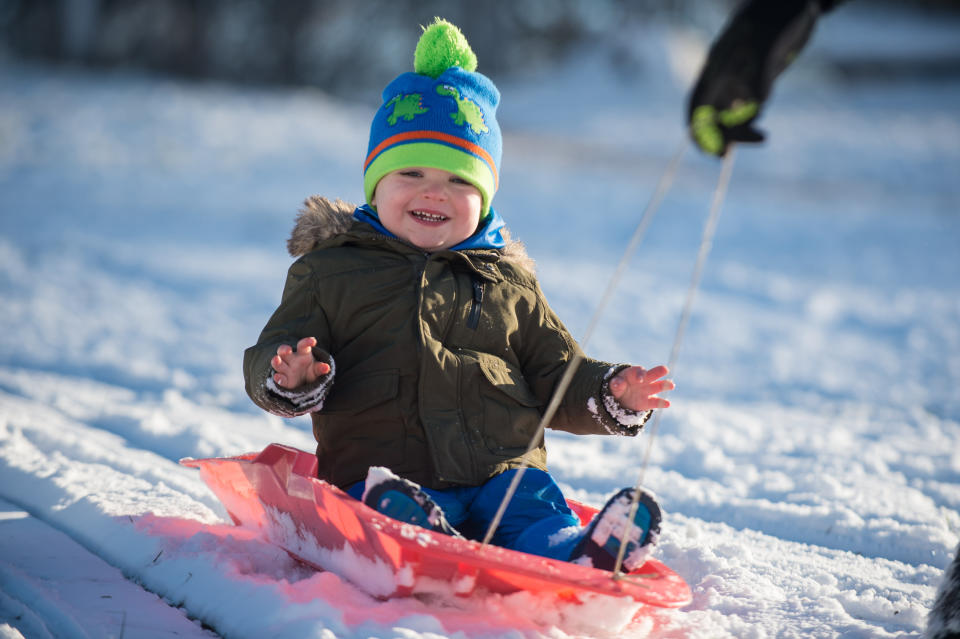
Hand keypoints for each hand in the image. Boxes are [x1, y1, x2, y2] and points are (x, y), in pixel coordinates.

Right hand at [271, 337, 330, 388]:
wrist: (304, 383)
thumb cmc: (310, 372)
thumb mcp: (316, 370)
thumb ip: (320, 368)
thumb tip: (327, 367)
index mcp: (302, 354)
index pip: (302, 345)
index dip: (306, 342)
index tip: (313, 341)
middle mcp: (291, 359)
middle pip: (283, 350)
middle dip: (284, 349)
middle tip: (288, 350)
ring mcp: (285, 369)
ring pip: (277, 363)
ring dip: (276, 361)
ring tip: (276, 360)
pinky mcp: (284, 380)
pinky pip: (279, 378)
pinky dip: (278, 378)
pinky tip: (278, 377)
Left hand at [608, 365, 673, 410]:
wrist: (620, 398)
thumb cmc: (618, 386)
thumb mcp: (614, 385)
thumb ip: (616, 384)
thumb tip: (617, 383)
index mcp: (634, 373)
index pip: (639, 371)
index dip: (640, 374)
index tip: (640, 380)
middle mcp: (644, 380)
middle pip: (652, 374)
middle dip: (658, 372)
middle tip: (665, 369)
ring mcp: (648, 391)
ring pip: (658, 386)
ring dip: (665, 385)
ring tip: (672, 385)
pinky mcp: (649, 402)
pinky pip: (656, 402)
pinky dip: (661, 403)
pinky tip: (667, 404)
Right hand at [687, 0, 822, 156]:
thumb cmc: (781, 13)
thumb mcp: (774, 42)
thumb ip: (764, 73)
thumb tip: (758, 104)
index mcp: (718, 64)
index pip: (698, 104)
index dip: (699, 131)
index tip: (714, 152)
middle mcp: (723, 74)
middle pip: (712, 114)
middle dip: (725, 135)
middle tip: (743, 149)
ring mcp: (738, 77)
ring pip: (729, 114)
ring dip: (741, 130)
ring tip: (763, 137)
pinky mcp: (754, 78)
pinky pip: (746, 107)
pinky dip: (750, 120)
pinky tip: (760, 125)